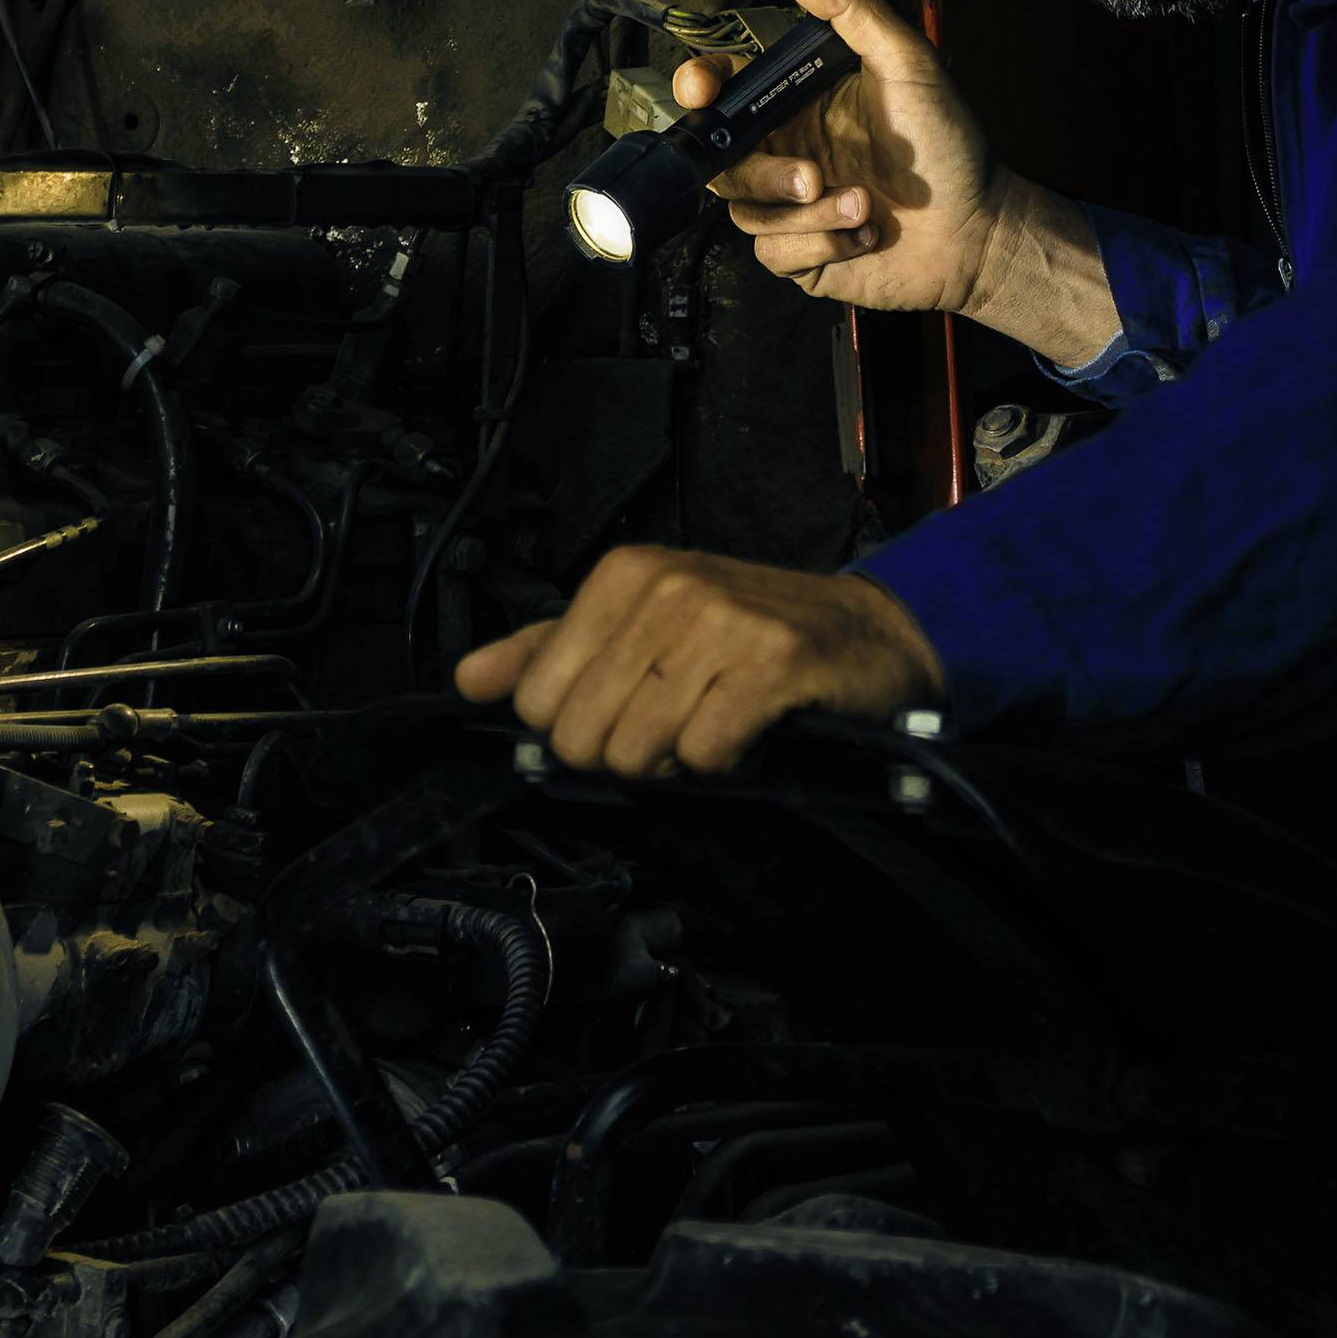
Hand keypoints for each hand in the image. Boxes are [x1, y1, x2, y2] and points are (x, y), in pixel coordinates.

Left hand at [454, 545, 940, 775]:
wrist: (868, 635)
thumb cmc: (747, 636)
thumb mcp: (641, 626)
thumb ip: (549, 653)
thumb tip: (468, 680)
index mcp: (622, 574)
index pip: (539, 702)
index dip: (582, 728)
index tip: (631, 707)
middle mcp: (667, 587)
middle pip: (584, 736)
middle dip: (630, 752)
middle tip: (680, 722)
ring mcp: (720, 622)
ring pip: (638, 752)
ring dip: (680, 761)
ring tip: (717, 723)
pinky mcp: (771, 664)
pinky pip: (704, 755)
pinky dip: (727, 763)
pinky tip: (752, 731)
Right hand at [680, 0, 1005, 317]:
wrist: (978, 229)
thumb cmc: (947, 143)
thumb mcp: (907, 63)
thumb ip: (851, 8)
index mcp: (798, 103)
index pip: (726, 87)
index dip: (699, 85)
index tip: (700, 90)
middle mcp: (785, 151)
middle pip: (722, 160)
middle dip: (763, 171)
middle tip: (812, 176)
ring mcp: (789, 207)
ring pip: (747, 211)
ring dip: (808, 214)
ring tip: (865, 204)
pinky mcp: (801, 255)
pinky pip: (773, 253)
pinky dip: (820, 246)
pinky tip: (865, 236)